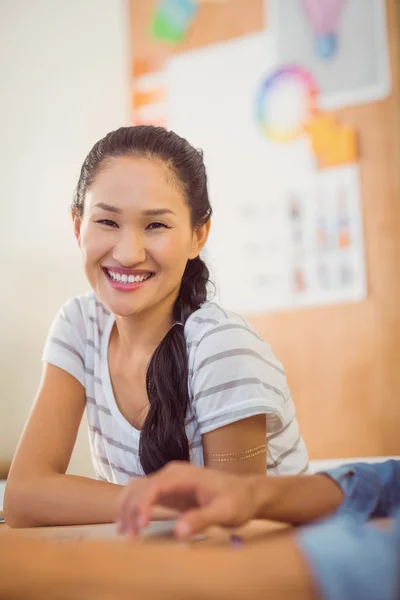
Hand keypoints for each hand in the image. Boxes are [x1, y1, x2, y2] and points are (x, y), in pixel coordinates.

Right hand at [116, 462, 261, 537]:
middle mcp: (172, 474)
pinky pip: (143, 494)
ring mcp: (168, 481)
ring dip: (126, 507)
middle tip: (132, 537)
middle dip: (131, 510)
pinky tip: (128, 524)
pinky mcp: (168, 490)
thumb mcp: (225, 512)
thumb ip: (202, 518)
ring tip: (124, 532)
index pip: (154, 486)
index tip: (140, 527)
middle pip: (140, 487)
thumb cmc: (238, 501)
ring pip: (136, 488)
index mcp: (184, 475)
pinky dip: (132, 507)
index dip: (142, 505)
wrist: (247, 492)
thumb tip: (178, 531)